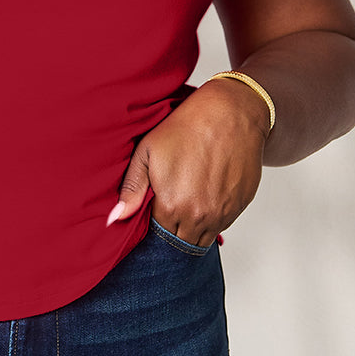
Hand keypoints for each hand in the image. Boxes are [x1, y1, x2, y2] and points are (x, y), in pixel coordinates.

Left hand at [109, 79, 270, 248]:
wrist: (230, 113)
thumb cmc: (187, 127)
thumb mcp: (147, 152)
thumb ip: (131, 189)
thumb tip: (113, 219)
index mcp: (171, 207)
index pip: (157, 236)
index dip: (152, 228)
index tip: (151, 216)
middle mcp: (198, 217)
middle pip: (180, 243)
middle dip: (171, 234)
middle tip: (167, 211)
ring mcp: (223, 213)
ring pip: (203, 238)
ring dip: (192, 229)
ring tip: (186, 203)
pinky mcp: (241, 205)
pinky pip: (223, 224)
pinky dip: (212, 218)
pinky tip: (205, 195)